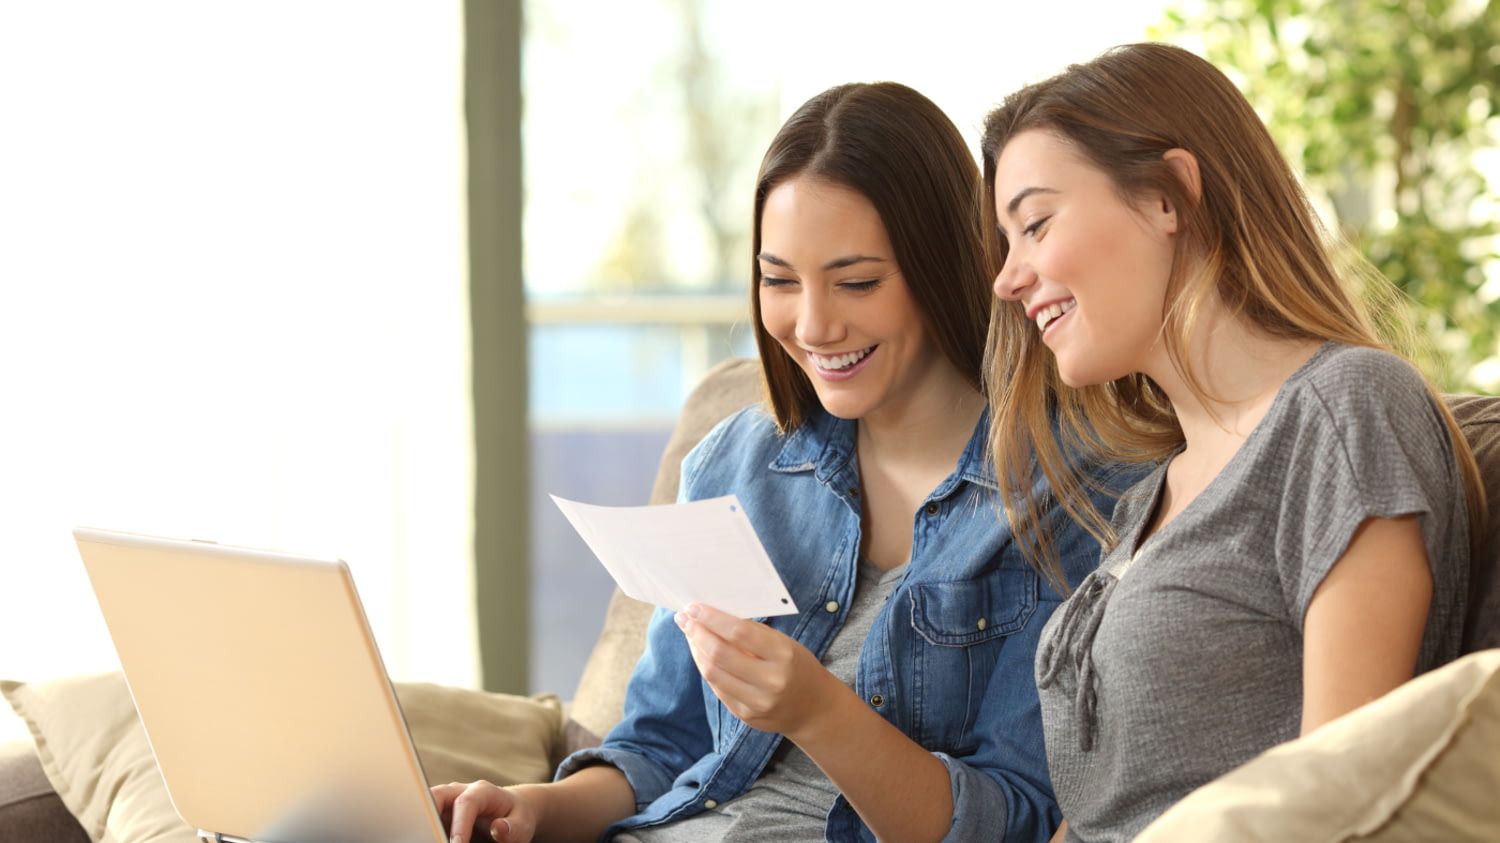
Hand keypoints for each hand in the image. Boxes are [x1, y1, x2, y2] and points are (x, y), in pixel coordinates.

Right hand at [430, 780, 535, 842]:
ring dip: (423, 826)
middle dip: (427, 815)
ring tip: (430, 839)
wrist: (510, 814)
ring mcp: (446, 803)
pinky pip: (426, 823)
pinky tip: (431, 840)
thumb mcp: (523, 824)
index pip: (466, 803)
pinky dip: (426, 832)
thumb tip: (498, 828)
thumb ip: (513, 828)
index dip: (459, 825)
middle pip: (436, 796)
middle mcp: (459, 792)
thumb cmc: (516, 819)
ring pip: (425, 809)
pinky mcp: (439, 816)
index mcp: (482, 791)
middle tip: (430, 838)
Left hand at [674, 603, 844, 739]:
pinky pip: (718, 688)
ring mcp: (757, 702)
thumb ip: (752, 634)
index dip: (711, 618)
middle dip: (697, 633)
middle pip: (721, 653)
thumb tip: (714, 616)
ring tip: (690, 634)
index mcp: (784, 654)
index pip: (739, 631)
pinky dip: (706, 668)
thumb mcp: (784, 644)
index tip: (694, 607)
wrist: (814, 709)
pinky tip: (701, 654)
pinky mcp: (746, 715)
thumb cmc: (797, 667)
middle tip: (684, 618)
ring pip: (713, 673)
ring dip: (696, 650)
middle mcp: (771, 680)